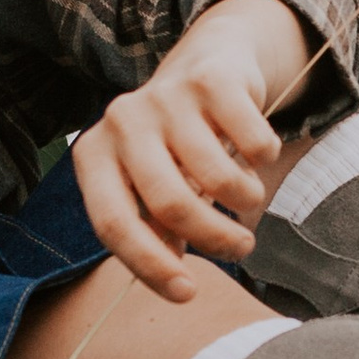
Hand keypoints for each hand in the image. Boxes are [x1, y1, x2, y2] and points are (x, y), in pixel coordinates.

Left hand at [70, 0, 313, 303]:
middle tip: (241, 248)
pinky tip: (257, 155)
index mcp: (94, 155)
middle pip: (171, 204)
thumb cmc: (175, 147)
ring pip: (217, 178)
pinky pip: (253, 144)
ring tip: (249, 198)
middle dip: (216, 239)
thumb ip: (155, 231)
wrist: (210, 64)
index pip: (112, 223)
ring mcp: (165, 97)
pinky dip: (264, 160)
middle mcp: (122, 122)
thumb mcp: (151, 188)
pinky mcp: (211, 81)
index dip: (149, 266)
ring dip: (247, 201)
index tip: (188, 294)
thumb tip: (174, 279)